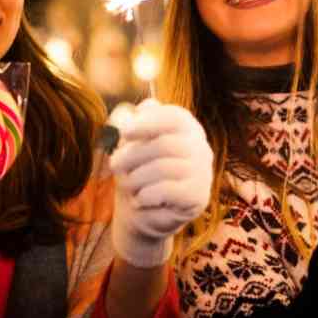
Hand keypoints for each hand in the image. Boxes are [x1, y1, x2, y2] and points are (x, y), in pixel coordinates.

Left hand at [109, 99, 212, 266]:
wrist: (142, 211)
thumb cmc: (137, 172)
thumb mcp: (132, 145)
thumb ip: (138, 124)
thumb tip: (146, 106)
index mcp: (188, 128)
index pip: (175, 117)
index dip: (149, 122)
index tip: (125, 132)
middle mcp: (201, 147)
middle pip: (166, 143)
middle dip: (133, 154)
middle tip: (114, 164)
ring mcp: (204, 173)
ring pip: (164, 168)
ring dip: (136, 177)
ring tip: (126, 184)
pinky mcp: (199, 196)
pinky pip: (169, 191)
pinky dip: (146, 195)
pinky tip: (141, 198)